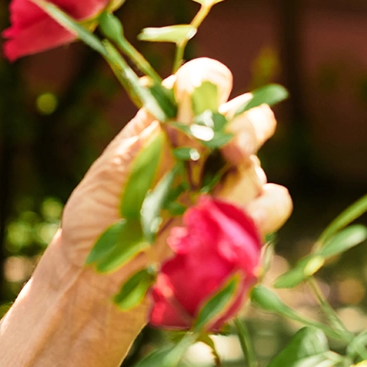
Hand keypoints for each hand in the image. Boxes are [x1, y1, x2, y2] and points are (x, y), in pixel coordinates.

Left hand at [51, 57, 293, 280]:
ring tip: (202, 214)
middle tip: (232, 150)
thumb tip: (181, 112)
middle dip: (247, 128)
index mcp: (168, 127)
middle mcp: (205, 153)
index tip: (190, 119)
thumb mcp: (108, 180)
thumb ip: (144, 145)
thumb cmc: (94, 225)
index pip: (202, 84)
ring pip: (255, 168)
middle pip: (249, 118)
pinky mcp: (241, 225)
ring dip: (237, 186)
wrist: (97, 282)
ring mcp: (226, 188)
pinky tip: (235, 228)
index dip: (206, 88)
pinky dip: (262, 213)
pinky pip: (272, 205)